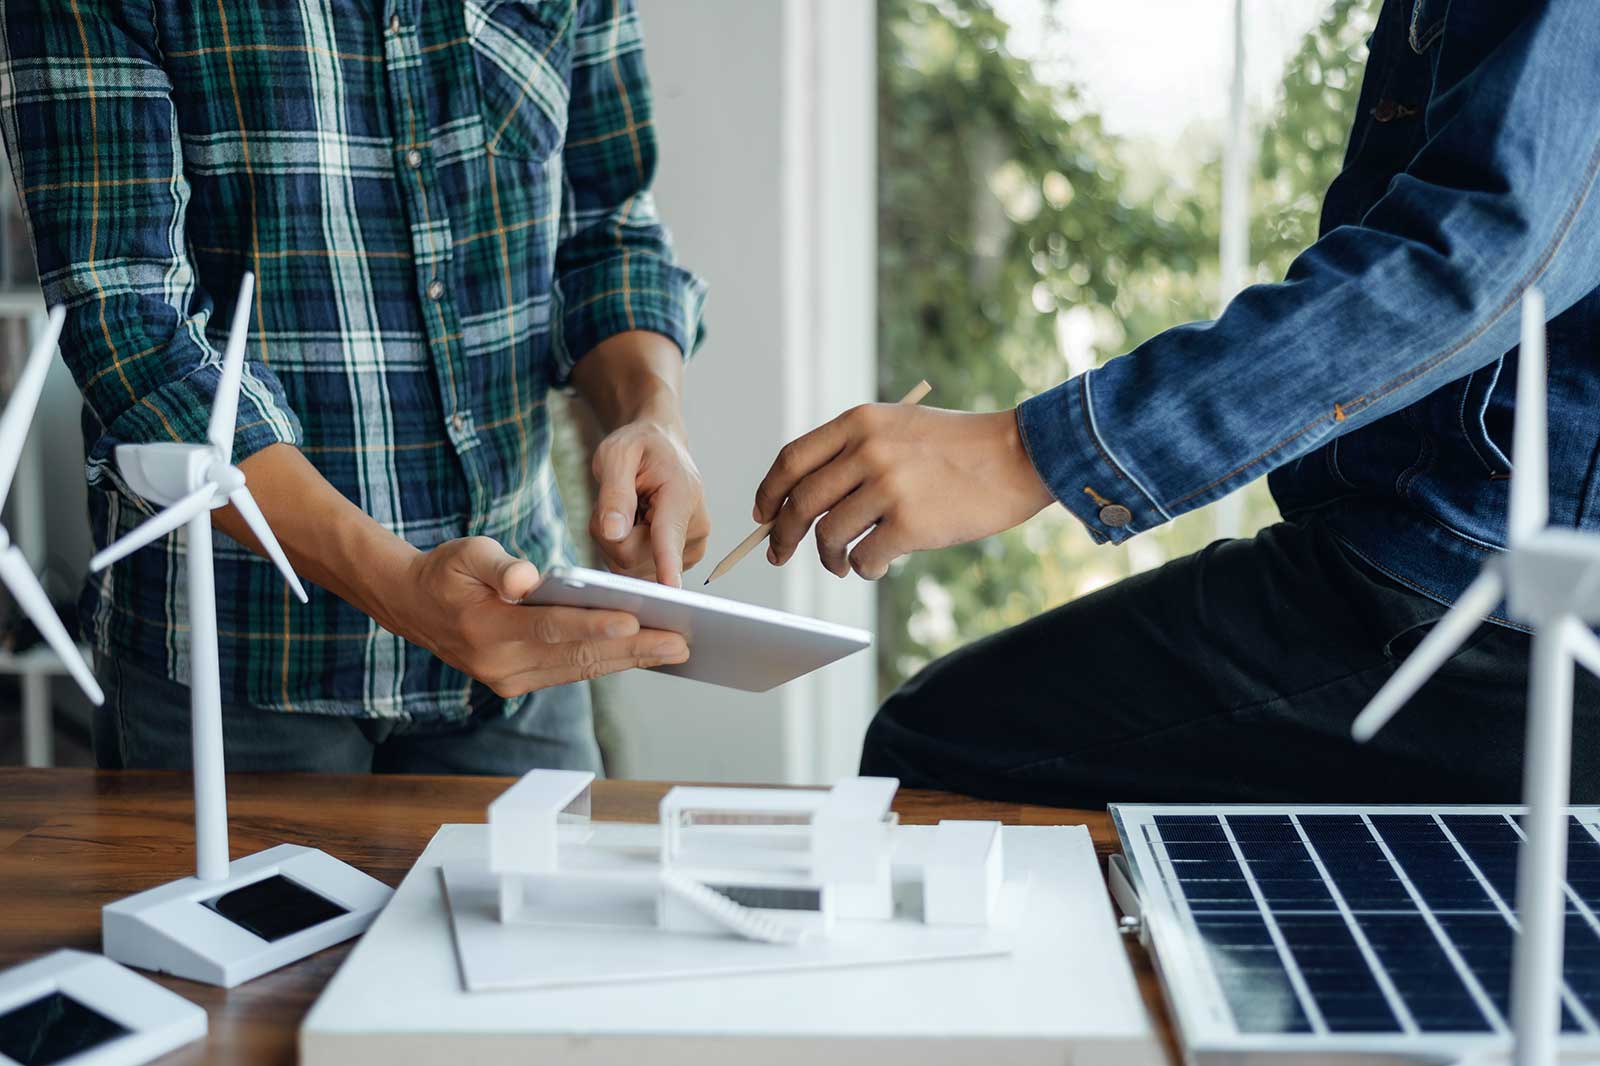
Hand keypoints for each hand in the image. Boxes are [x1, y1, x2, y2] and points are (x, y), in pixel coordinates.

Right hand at [381, 536, 689, 696]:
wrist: (413, 606)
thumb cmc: (447, 571)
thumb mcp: (465, 555)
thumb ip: (498, 566)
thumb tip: (525, 580)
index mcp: (487, 631)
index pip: (551, 628)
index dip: (593, 625)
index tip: (634, 621)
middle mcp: (501, 665)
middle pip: (577, 656)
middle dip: (633, 649)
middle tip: (680, 642)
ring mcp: (511, 680)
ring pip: (581, 669)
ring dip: (629, 660)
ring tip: (674, 649)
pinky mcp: (520, 682)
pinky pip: (572, 671)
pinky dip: (609, 661)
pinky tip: (643, 652)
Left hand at [590, 418, 709, 586]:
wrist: (661, 448)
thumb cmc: (640, 446)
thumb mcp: (617, 454)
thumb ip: (614, 493)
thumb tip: (613, 531)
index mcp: (682, 496)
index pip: (669, 535)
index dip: (667, 563)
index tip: (671, 588)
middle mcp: (694, 529)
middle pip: (631, 557)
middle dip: (610, 534)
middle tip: (615, 502)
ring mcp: (688, 551)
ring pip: (628, 567)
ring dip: (614, 542)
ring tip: (627, 509)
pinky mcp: (677, 564)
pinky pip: (633, 570)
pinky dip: (622, 549)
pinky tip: (634, 525)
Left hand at [754, 405, 1053, 579]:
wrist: (1018, 456)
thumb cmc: (958, 448)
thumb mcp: (899, 428)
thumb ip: (854, 452)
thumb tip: (800, 501)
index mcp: (859, 422)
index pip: (792, 459)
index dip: (768, 492)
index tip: (762, 514)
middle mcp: (868, 451)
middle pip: (800, 502)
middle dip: (782, 535)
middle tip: (779, 553)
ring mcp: (888, 487)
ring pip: (828, 535)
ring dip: (828, 558)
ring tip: (842, 564)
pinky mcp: (910, 523)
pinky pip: (864, 558)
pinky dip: (863, 569)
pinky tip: (876, 566)